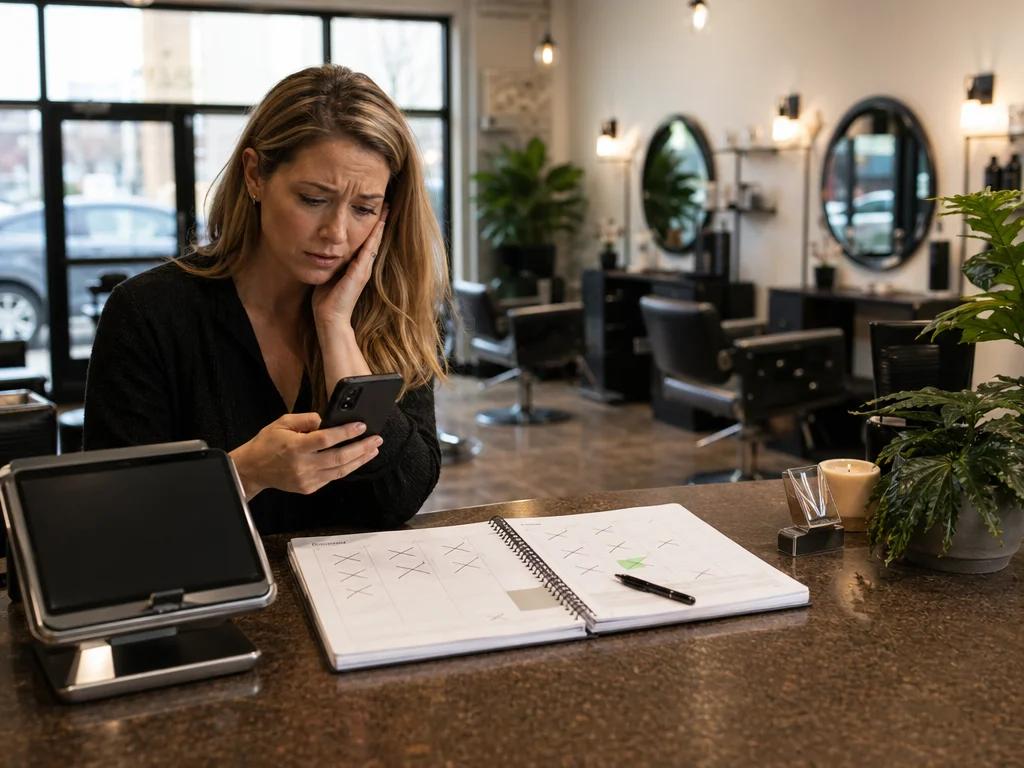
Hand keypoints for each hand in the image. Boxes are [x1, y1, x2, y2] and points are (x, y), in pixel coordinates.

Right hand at [229, 413, 382, 500]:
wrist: (252, 469)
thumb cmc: (267, 443)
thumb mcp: (282, 423)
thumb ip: (305, 420)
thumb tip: (327, 420)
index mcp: (294, 447)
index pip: (325, 439)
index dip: (346, 433)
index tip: (361, 426)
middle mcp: (302, 465)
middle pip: (339, 457)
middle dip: (361, 448)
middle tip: (377, 439)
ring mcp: (306, 479)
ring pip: (340, 470)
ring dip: (360, 460)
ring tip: (373, 449)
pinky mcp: (309, 487)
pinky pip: (332, 477)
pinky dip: (347, 467)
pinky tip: (357, 459)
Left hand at [312, 205, 388, 330]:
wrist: (330, 318)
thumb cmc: (327, 299)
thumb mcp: (329, 274)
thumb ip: (331, 262)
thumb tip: (323, 250)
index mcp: (356, 266)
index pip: (366, 242)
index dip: (370, 227)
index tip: (373, 211)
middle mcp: (363, 266)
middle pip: (374, 239)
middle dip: (380, 221)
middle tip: (386, 203)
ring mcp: (363, 270)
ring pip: (374, 241)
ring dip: (380, 224)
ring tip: (386, 208)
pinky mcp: (359, 273)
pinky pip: (369, 250)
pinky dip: (374, 236)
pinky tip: (378, 224)